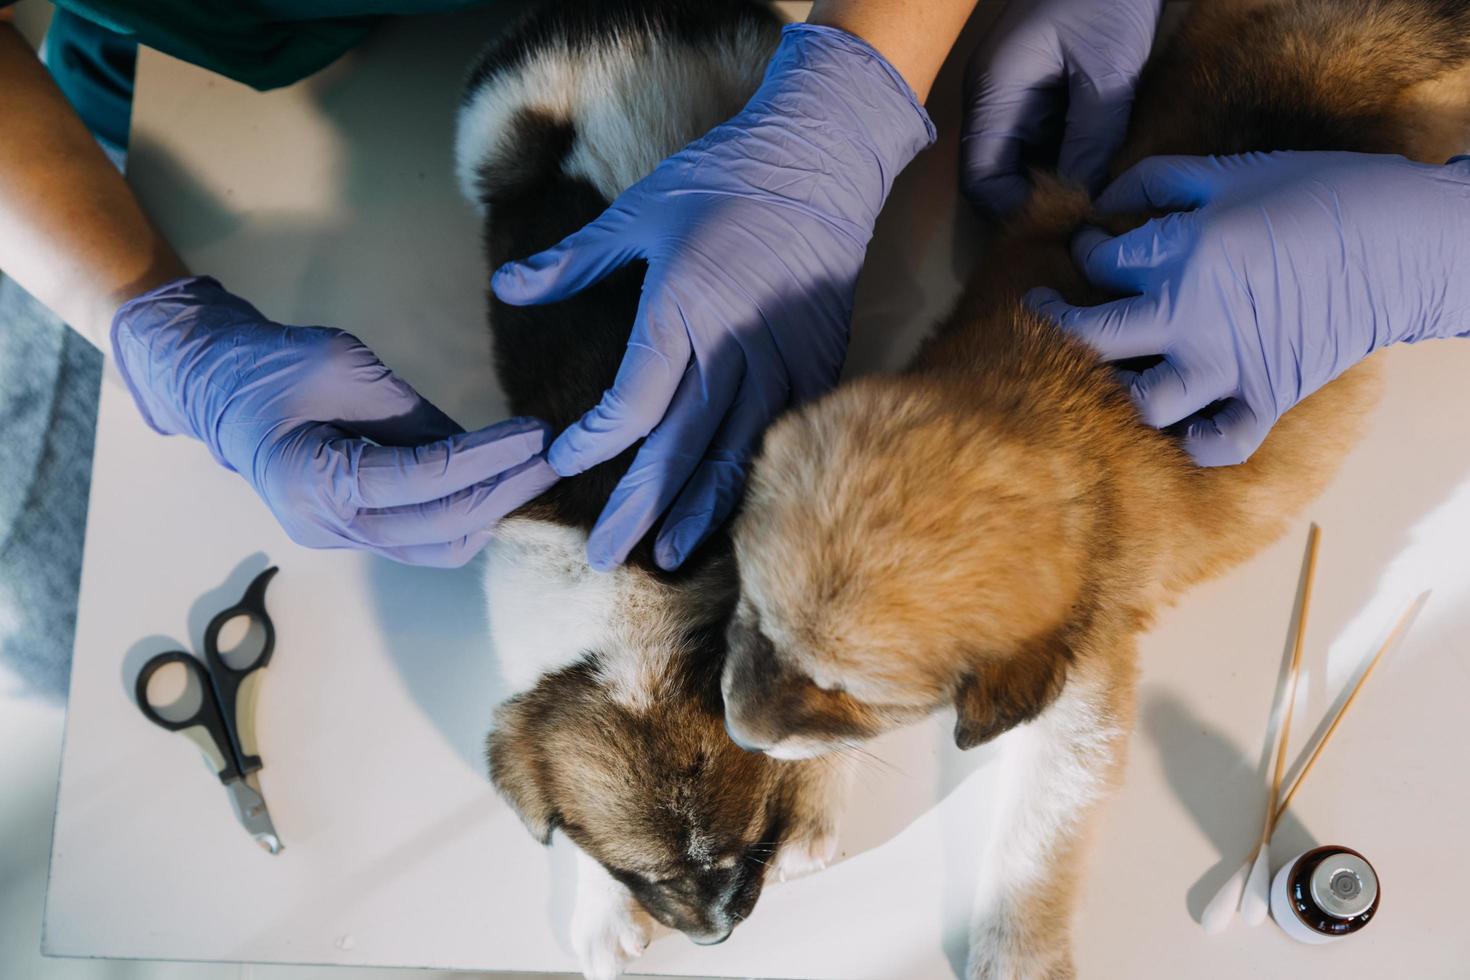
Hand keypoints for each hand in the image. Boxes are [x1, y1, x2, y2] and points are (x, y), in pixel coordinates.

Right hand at [111, 276, 556, 565]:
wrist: (215, 389)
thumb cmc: (273, 364)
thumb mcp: (348, 365)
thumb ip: (415, 413)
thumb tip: (483, 445)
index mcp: (317, 480)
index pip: (425, 480)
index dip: (490, 459)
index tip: (538, 434)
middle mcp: (329, 526)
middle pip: (441, 526)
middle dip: (505, 491)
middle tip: (554, 455)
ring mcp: (340, 539)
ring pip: (439, 547)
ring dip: (492, 510)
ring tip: (533, 469)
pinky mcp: (354, 534)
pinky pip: (424, 541)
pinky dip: (467, 516)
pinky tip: (500, 483)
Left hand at [492, 24, 934, 571]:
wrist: (821, 160)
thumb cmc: (721, 180)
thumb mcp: (637, 213)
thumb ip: (573, 262)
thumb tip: (506, 286)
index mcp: (682, 310)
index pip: (633, 403)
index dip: (594, 440)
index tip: (560, 459)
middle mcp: (732, 346)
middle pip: (680, 447)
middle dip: (639, 506)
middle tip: (604, 554)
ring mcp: (781, 360)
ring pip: (736, 452)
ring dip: (700, 508)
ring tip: (669, 555)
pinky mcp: (817, 363)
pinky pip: (782, 435)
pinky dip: (754, 476)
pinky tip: (732, 508)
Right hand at [962, 0, 1161, 215]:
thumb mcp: (1107, 70)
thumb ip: (1093, 138)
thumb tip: (1086, 198)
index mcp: (993, 92)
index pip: (980, 177)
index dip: (1013, 208)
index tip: (1061, 221)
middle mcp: (994, 98)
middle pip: (998, 172)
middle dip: (1037, 196)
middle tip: (1084, 214)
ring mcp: (1013, 91)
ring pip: (1024, 157)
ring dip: (1056, 175)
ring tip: (1098, 189)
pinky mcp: (1038, 86)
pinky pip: (1044, 135)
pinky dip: (1068, 152)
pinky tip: (1101, 159)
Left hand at [1028, 152, 1469, 464]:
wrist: (1401, 239)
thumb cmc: (1315, 193)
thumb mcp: (1229, 172)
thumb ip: (1158, 183)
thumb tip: (1105, 202)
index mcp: (1179, 256)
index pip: (1098, 264)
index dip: (1084, 252)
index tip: (1091, 248)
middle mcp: (1191, 318)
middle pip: (1091, 340)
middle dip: (1055, 325)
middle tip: (1046, 314)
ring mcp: (1228, 366)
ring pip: (1143, 403)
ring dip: (1118, 392)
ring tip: (1114, 374)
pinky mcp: (1266, 397)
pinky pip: (1216, 444)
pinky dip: (1193, 444)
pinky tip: (1180, 426)